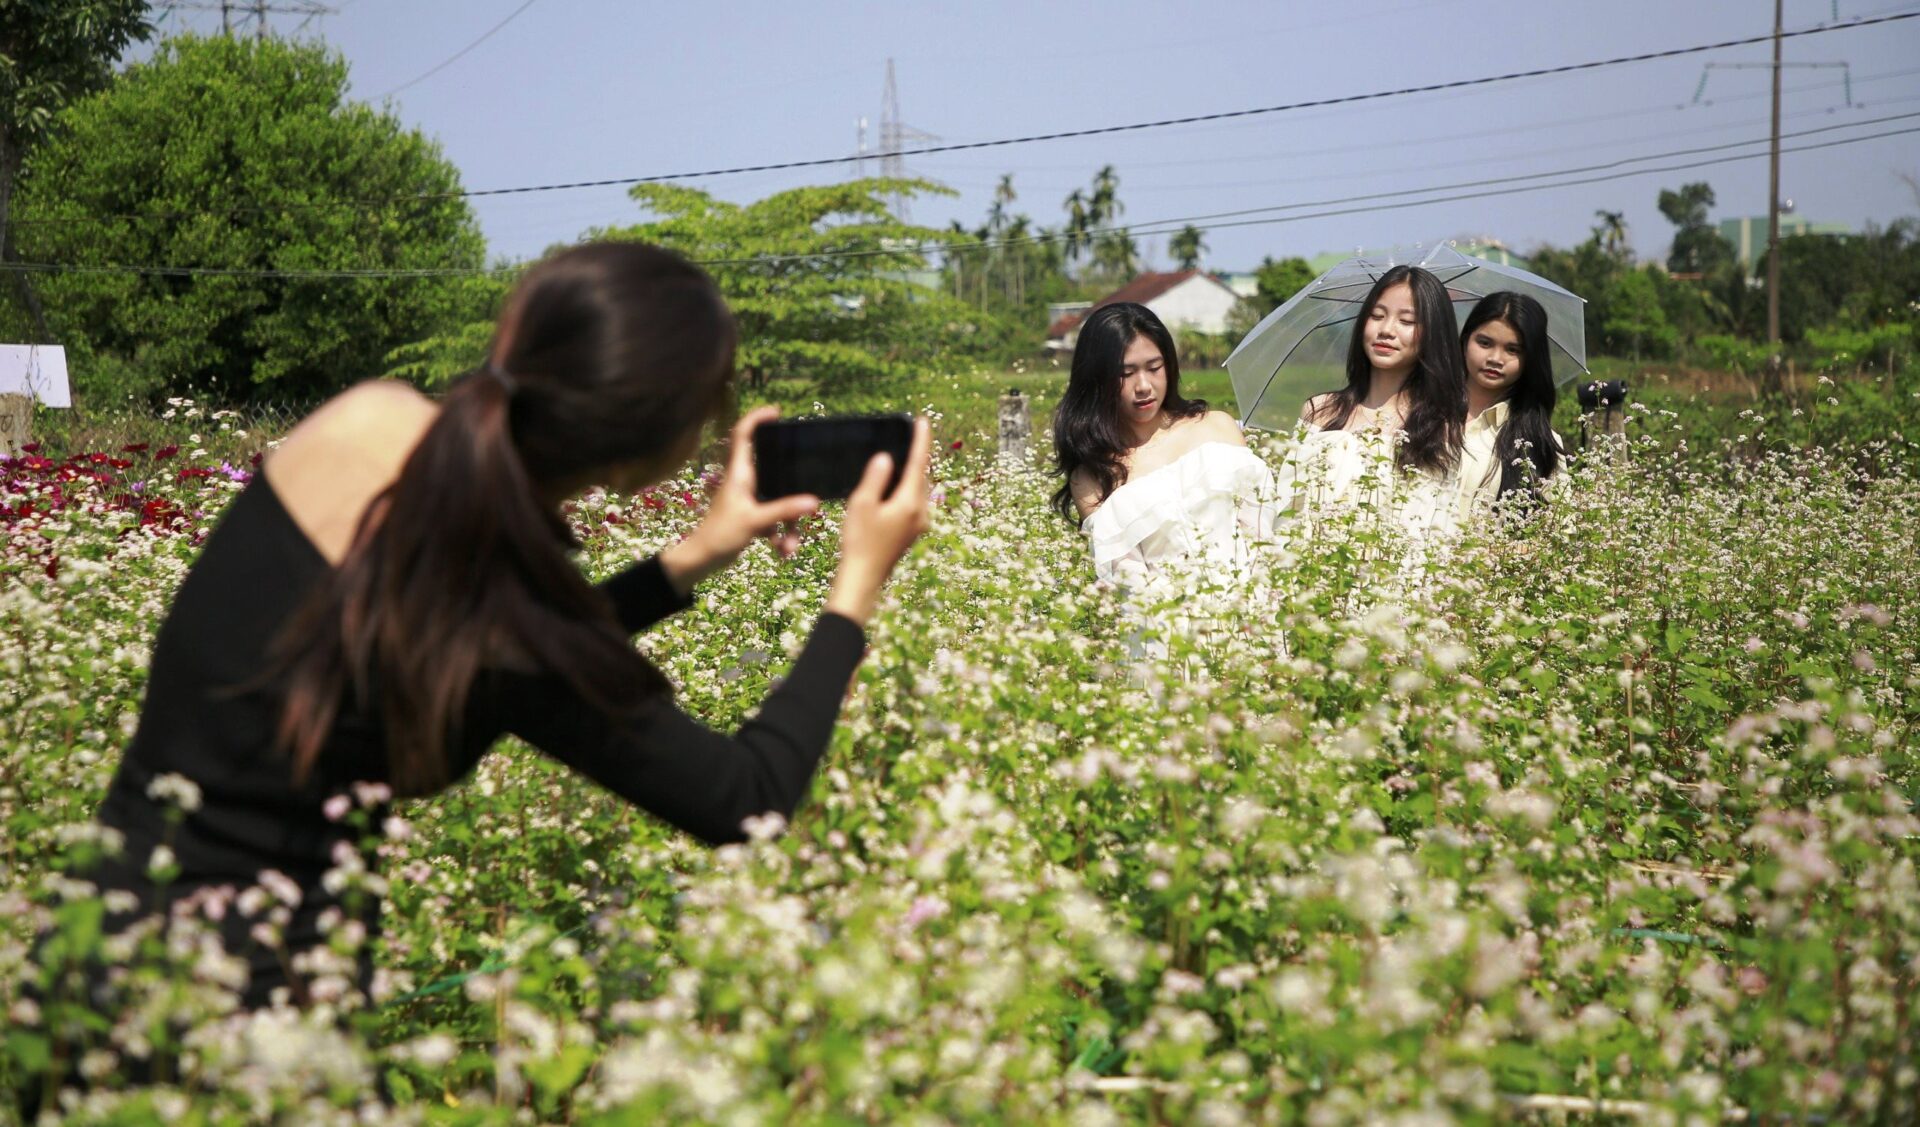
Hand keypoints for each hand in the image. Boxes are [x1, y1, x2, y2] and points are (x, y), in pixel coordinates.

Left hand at [659, 406, 818, 595]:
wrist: (702, 560)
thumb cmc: (720, 534)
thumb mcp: (754, 521)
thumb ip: (783, 510)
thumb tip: (813, 502)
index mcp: (740, 474)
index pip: (743, 435)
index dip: (757, 419)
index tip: (776, 412)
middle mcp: (745, 482)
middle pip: (771, 468)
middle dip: (790, 478)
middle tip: (807, 468)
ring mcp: (750, 500)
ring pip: (777, 501)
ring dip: (788, 523)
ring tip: (791, 545)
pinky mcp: (753, 517)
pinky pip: (774, 519)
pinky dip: (780, 535)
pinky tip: (783, 551)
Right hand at [825, 417, 931, 626]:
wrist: (864, 577)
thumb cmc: (859, 541)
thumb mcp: (862, 504)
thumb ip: (876, 477)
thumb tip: (887, 458)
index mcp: (910, 502)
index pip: (919, 463)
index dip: (921, 440)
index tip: (923, 421)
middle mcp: (921, 512)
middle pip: (922, 476)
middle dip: (917, 455)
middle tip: (911, 433)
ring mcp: (919, 524)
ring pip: (918, 490)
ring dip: (912, 472)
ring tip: (902, 455)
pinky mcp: (912, 532)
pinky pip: (913, 502)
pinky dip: (907, 488)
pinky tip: (894, 485)